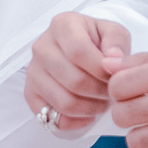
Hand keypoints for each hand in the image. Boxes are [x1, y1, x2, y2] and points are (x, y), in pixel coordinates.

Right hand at [25, 13, 132, 131]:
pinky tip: (88, 113)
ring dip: (91, 108)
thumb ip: (117, 42)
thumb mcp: (113, 32)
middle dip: (101, 92)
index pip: (79, 52)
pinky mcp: (30, 93)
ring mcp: (33, 71)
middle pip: (74, 80)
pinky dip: (75, 122)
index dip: (102, 70)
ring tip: (103, 102)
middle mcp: (42, 46)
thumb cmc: (97, 40)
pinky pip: (52, 118)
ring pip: (65, 102)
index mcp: (62, 25)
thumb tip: (113, 61)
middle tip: (114, 93)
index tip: (116, 76)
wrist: (79, 49)